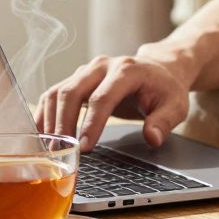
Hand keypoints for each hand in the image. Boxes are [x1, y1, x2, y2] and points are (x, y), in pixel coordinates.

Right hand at [37, 54, 190, 151]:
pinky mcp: (77, 80)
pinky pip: (54, 94)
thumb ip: (164, 122)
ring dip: (50, 120)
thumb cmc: (165, 89)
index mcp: (127, 70)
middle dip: (64, 123)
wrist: (159, 69)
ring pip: (58, 92)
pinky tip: (42, 135)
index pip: (103, 97)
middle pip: (73, 91)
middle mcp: (102, 66)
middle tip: (61, 151)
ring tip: (50, 148)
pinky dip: (45, 114)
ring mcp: (87, 71)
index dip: (92, 123)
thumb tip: (152, 138)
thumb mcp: (175, 106)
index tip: (85, 147)